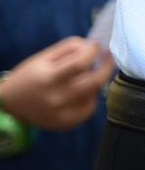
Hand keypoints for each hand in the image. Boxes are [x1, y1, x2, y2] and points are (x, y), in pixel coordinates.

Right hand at [0, 37, 114, 130]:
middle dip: (106, 66)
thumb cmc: (30, 75)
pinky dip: (90, 97)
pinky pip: (89, 108)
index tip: (97, 45)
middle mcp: (57, 98)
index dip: (93, 52)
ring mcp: (63, 114)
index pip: (80, 64)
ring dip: (96, 82)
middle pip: (95, 82)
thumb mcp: (44, 57)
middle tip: (108, 57)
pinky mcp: (67, 124)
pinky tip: (80, 92)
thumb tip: (94, 46)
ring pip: (94, 94)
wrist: (10, 104)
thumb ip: (70, 48)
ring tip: (86, 75)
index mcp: (48, 78)